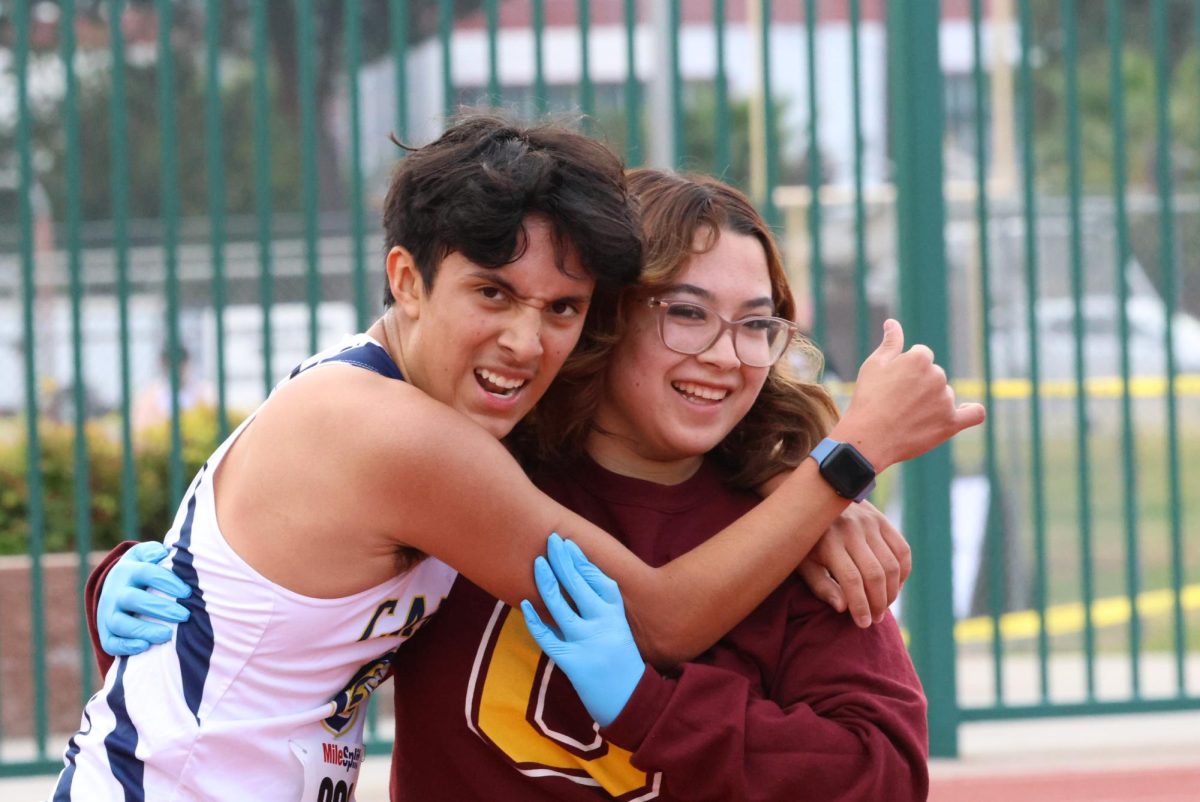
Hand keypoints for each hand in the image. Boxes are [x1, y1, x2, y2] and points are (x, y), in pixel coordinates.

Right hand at [98, 541, 191, 655]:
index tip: (187, 592)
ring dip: (144, 630)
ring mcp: (107, 613)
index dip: (167, 582)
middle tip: (184, 615)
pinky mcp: (106, 633)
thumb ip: (152, 551)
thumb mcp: (144, 555)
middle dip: (160, 608)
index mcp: (127, 570)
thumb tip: (160, 553)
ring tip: (168, 635)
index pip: (146, 572)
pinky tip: (144, 647)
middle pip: (133, 599)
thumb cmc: (142, 571)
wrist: (116, 587)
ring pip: (120, 623)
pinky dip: (126, 647)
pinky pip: (110, 643)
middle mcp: (114, 592)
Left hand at [520, 534, 645, 726]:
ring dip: (547, 581)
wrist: (630, 700)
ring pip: (559, 606)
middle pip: (578, 585)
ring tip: (538, 562)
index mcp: (616, 614)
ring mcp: (587, 643)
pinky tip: (524, 603)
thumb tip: (578, 580)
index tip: (568, 544)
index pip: (597, 578)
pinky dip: (533, 619)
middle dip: (563, 560)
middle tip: (550, 540)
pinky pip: (547, 637)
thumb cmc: (621, 661)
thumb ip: (602, 607)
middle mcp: (603, 624)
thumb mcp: (619, 628)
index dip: (581, 560)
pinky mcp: (573, 662)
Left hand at [798, 501, 910, 627]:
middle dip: (878, 602)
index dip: (860, 605)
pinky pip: (902, 550)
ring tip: (884, 606)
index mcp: (828, 542)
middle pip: (875, 574)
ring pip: (892, 565)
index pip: (851, 580)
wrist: (814, 499)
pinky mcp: (882, 520)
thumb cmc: (807, 540)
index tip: (863, 624)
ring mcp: (869, 523)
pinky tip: (895, 586)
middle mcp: (851, 530)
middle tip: (875, 618)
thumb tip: (842, 607)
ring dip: (892, 591)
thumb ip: (821, 586)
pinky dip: (903, 572)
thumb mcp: (804, 563)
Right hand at [834, 319, 985, 469]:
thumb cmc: (868, 399)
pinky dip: (971, 411)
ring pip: (945, 395)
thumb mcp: (874, 365)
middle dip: (920, 385)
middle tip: (898, 402)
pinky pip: (974, 414)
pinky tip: (963, 411)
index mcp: (919, 358)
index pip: (922, 356)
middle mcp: (937, 376)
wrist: (869, 437)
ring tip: (909, 417)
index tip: (893, 384)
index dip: (906, 369)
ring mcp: (946, 400)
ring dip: (933, 402)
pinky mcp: (951, 423)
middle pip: (934, 375)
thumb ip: (890, 342)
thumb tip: (893, 323)